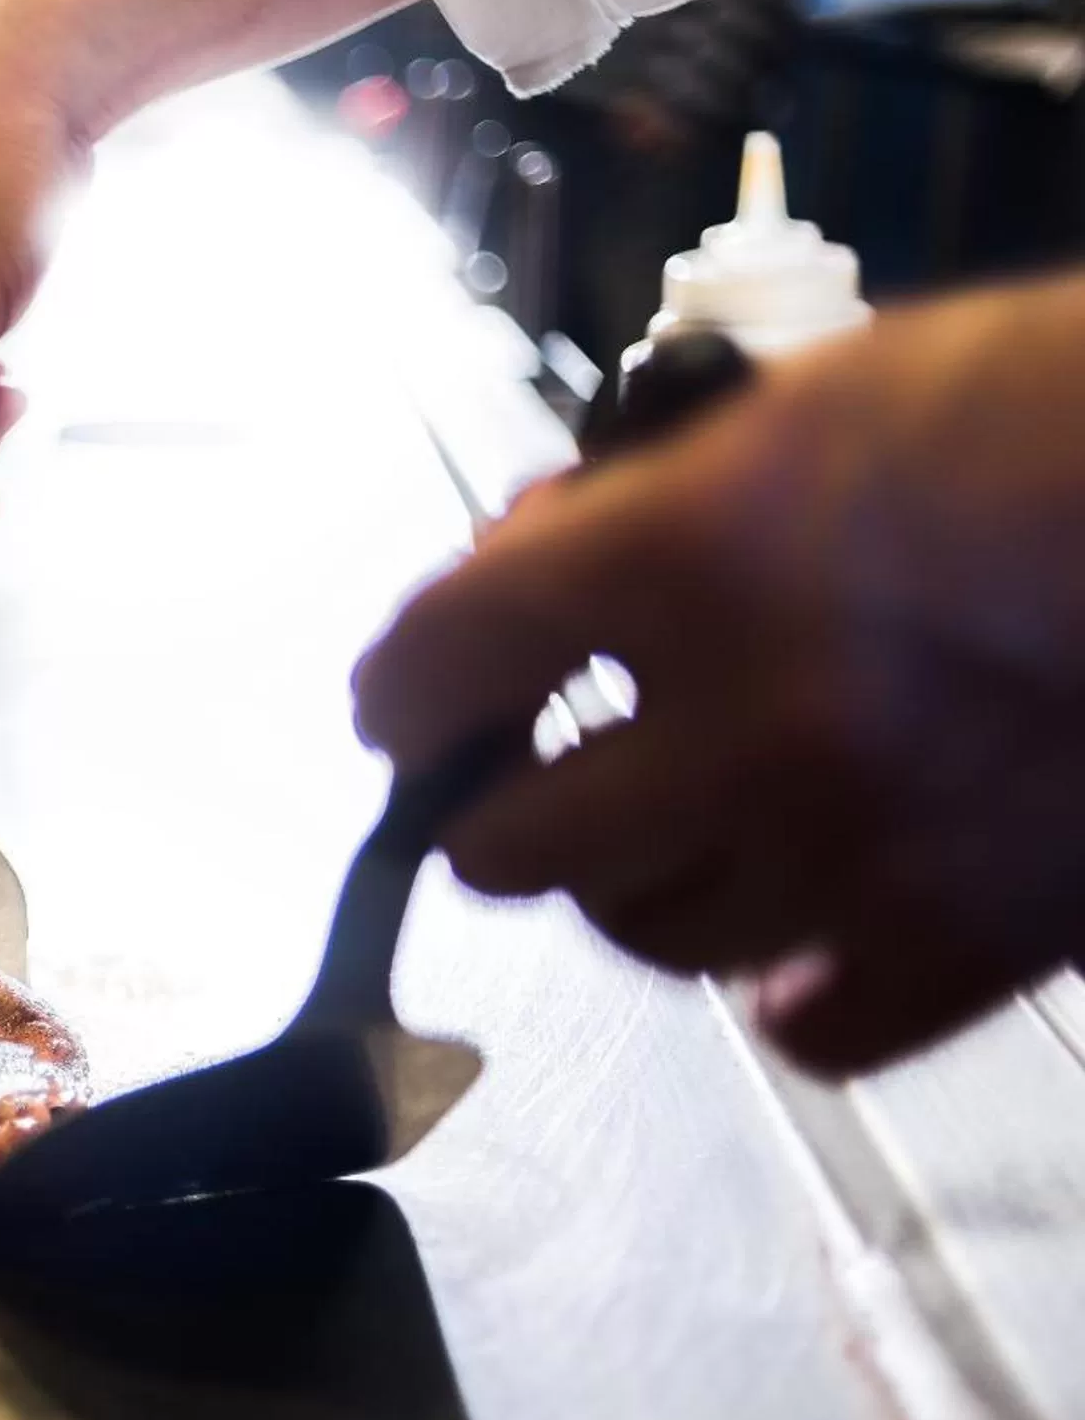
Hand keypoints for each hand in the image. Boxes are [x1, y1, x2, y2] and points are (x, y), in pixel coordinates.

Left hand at [354, 275, 1084, 1075]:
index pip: (436, 661)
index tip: (409, 698)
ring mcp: (862, 854)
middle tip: (534, 759)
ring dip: (629, 877)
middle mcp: (749, 732)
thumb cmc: (1056, 404)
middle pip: (507, 849)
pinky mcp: (981, 940)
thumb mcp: (824, 394)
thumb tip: (536, 555)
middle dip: (497, 796)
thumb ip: (655, 491)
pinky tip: (799, 919)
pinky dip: (783, 983)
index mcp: (690, 562)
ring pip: (645, 936)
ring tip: (671, 821)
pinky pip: (809, 1026)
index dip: (400, 684)